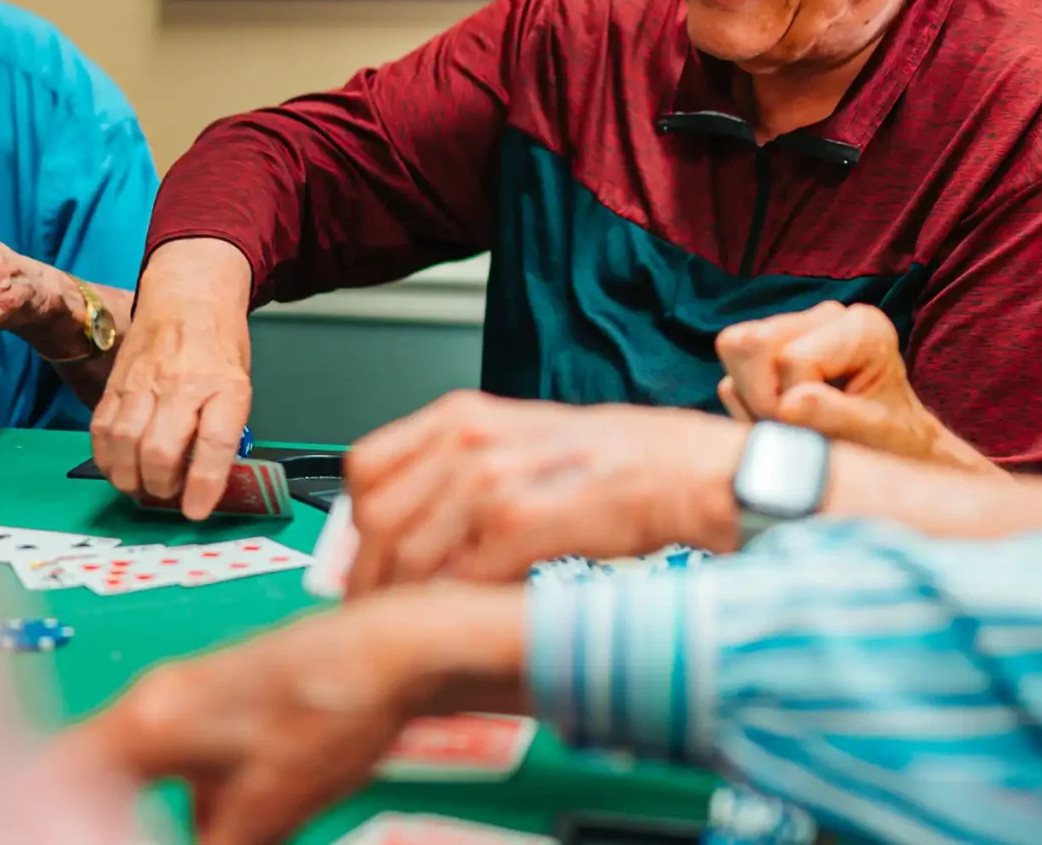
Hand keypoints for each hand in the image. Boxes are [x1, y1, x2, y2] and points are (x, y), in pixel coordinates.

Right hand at [65, 587, 525, 844]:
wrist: (401, 648)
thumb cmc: (333, 710)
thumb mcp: (264, 812)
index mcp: (148, 720)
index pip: (59, 779)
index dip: (50, 819)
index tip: (57, 832)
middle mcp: (157, 696)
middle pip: (95, 773)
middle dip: (101, 816)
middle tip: (114, 830)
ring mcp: (193, 691)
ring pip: (141, 767)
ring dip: (145, 808)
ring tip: (170, 822)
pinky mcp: (230, 697)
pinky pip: (181, 755)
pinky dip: (185, 794)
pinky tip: (230, 817)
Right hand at [92, 239, 254, 518]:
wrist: (187, 297)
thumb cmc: (217, 348)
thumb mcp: (238, 386)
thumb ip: (222, 431)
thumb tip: (204, 482)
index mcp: (225, 387)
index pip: (215, 441)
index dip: (203, 484)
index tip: (195, 510)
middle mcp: (183, 384)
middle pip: (160, 449)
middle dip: (159, 486)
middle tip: (166, 494)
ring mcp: (144, 382)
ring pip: (124, 442)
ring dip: (129, 478)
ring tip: (141, 486)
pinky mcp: (116, 383)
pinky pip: (101, 429)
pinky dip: (106, 457)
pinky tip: (117, 466)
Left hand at [343, 391, 745, 595]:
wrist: (686, 471)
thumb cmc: (619, 462)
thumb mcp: (523, 444)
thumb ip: (463, 472)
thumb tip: (415, 521)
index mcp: (461, 415)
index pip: (366, 467)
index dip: (355, 525)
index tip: (363, 562)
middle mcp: (468, 438)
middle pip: (376, 516)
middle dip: (370, 576)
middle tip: (379, 612)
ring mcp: (491, 478)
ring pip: (410, 552)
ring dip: (408, 600)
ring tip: (421, 626)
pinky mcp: (521, 521)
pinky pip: (459, 577)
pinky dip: (454, 606)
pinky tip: (467, 618)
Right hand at [714, 302, 990, 472]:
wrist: (896, 445)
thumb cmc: (892, 440)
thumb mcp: (876, 434)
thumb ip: (834, 417)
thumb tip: (787, 406)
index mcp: (862, 328)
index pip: (792, 358)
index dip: (790, 405)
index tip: (816, 433)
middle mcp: (828, 316)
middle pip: (752, 341)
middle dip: (762, 397)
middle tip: (794, 429)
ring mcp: (797, 325)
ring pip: (733, 347)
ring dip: (751, 399)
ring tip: (790, 424)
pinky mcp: (773, 344)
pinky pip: (732, 367)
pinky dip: (747, 402)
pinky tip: (783, 416)